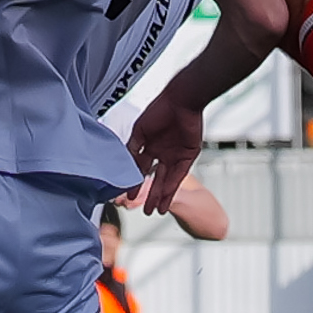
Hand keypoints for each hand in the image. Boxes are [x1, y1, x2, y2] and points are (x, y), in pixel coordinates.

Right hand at [127, 91, 204, 214]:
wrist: (183, 100)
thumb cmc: (160, 109)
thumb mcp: (140, 130)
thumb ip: (133, 147)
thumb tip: (124, 162)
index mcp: (148, 144)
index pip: (139, 167)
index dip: (134, 181)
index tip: (127, 194)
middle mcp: (161, 151)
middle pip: (154, 178)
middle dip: (148, 194)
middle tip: (142, 210)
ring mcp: (174, 155)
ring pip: (165, 180)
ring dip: (160, 196)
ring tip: (153, 212)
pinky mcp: (187, 156)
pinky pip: (178, 176)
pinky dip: (171, 189)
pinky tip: (165, 201)